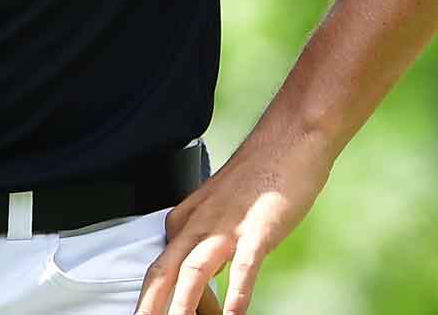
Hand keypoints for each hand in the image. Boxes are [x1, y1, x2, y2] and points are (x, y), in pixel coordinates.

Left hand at [137, 130, 333, 314]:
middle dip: (149, 306)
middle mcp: (199, 225)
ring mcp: (228, 227)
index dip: (159, 302)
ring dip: (182, 306)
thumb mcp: (220, 214)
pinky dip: (237, 293)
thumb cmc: (257, 178)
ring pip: (193, 272)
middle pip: (162, 272)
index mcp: (185, 221)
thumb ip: (207, 247)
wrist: (288, 139)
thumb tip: (201, 287)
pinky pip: (244, 266)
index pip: (160, 270)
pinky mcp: (259, 229)